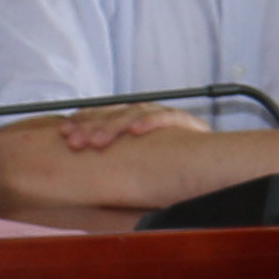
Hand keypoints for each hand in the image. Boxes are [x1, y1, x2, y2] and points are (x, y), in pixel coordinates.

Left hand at [52, 100, 206, 153]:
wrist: (213, 162)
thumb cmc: (171, 165)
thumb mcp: (138, 161)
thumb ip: (118, 159)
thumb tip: (83, 165)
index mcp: (133, 119)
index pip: (103, 113)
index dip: (83, 119)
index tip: (64, 131)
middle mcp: (147, 114)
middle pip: (115, 112)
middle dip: (92, 126)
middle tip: (75, 142)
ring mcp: (165, 116)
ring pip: (135, 112)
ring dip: (114, 126)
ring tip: (98, 141)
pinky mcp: (186, 122)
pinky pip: (167, 117)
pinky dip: (151, 122)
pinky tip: (137, 131)